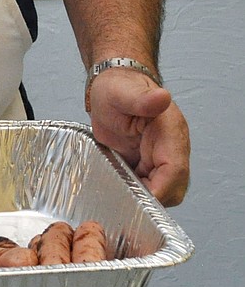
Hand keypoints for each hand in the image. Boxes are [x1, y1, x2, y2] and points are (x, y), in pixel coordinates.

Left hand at [87, 68, 190, 206]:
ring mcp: (160, 158)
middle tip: (123, 197)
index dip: (160, 189)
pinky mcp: (148, 165)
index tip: (139, 198)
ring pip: (162, 192)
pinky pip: (148, 188)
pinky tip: (117, 188)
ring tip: (117, 192)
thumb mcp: (123, 92)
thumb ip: (141, 98)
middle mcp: (171, 148)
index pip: (175, 170)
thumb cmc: (117, 87)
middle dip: (152, 199)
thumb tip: (163, 97)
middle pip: (173, 188)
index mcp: (171, 132)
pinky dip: (135, 193)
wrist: (110, 88)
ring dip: (142, 197)